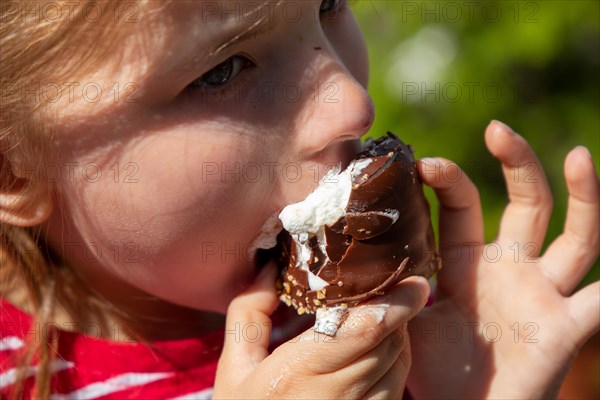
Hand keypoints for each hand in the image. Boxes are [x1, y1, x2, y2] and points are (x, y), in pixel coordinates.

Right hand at [213, 263, 429, 398]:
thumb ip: (250, 313)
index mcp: (298, 372)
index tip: (415, 282)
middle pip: (389, 345)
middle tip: (397, 291)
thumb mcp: (235, 366)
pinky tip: (379, 353)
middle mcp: (334, 397)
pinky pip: (395, 393)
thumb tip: (272, 268)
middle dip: (398, 314)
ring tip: (387, 320)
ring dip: (400, 339)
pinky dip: (396, 366)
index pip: (364, 330)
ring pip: (399, 369)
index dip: (397, 303)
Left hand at [408, 120, 598, 398]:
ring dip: (583, 198)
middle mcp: (509, 269)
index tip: (424, 162)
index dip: (449, 180)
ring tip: (579, 155)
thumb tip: (349, 257)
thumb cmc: (429, 367)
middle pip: (526, 204)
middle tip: (496, 128)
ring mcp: (540, 295)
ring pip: (575, 238)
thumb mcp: (403, 316)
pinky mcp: (562, 330)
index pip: (463, 205)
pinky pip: (598, 304)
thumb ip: (387, 286)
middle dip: (516, 164)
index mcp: (466, 262)